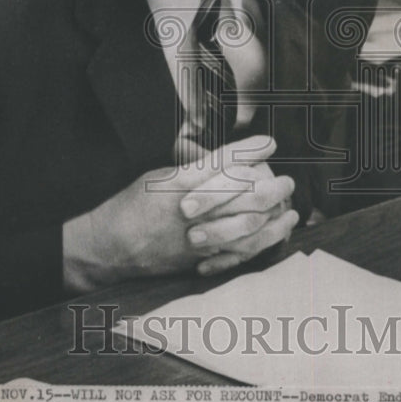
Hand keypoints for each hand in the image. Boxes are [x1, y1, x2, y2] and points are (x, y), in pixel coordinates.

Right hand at [62, 135, 296, 290]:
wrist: (110, 246)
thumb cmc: (133, 206)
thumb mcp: (158, 177)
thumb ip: (193, 170)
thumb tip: (228, 160)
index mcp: (178, 184)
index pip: (222, 163)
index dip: (250, 151)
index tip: (270, 142)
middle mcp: (190, 210)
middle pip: (242, 195)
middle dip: (271, 186)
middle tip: (287, 180)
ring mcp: (196, 237)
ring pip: (247, 226)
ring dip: (274, 216)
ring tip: (290, 206)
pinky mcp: (199, 258)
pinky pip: (238, 252)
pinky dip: (262, 242)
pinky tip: (276, 233)